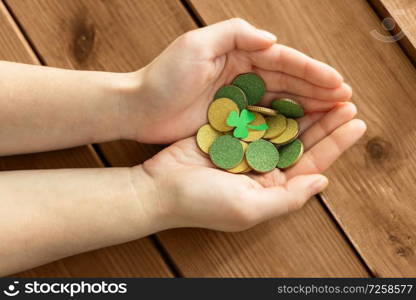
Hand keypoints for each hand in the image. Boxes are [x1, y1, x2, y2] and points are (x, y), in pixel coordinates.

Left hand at [119, 18, 351, 142]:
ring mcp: (237, 97)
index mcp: (238, 53)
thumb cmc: (163, 76)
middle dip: (317, 89)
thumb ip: (234, 33)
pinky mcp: (230, 119)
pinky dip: (284, 123)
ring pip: (279, 101)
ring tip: (333, 113)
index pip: (283, 61)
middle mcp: (242, 73)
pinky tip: (302, 129)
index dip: (312, 72)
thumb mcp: (195, 44)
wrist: (138, 108)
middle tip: (346, 100)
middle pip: (287, 81)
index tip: (337, 83)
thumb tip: (272, 39)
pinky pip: (263, 120)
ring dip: (306, 106)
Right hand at [138, 102, 365, 230]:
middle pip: (301, 142)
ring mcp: (246, 150)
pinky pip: (258, 117)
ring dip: (303, 109)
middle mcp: (262, 169)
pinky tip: (289, 89)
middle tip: (346, 100)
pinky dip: (273, 104)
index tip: (356, 123)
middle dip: (324, 122)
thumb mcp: (249, 208)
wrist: (158, 188)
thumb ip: (288, 199)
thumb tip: (323, 182)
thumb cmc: (202, 203)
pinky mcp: (229, 134)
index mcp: (271, 189)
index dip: (335, 144)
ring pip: (282, 126)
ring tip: (325, 92)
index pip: (311, 164)